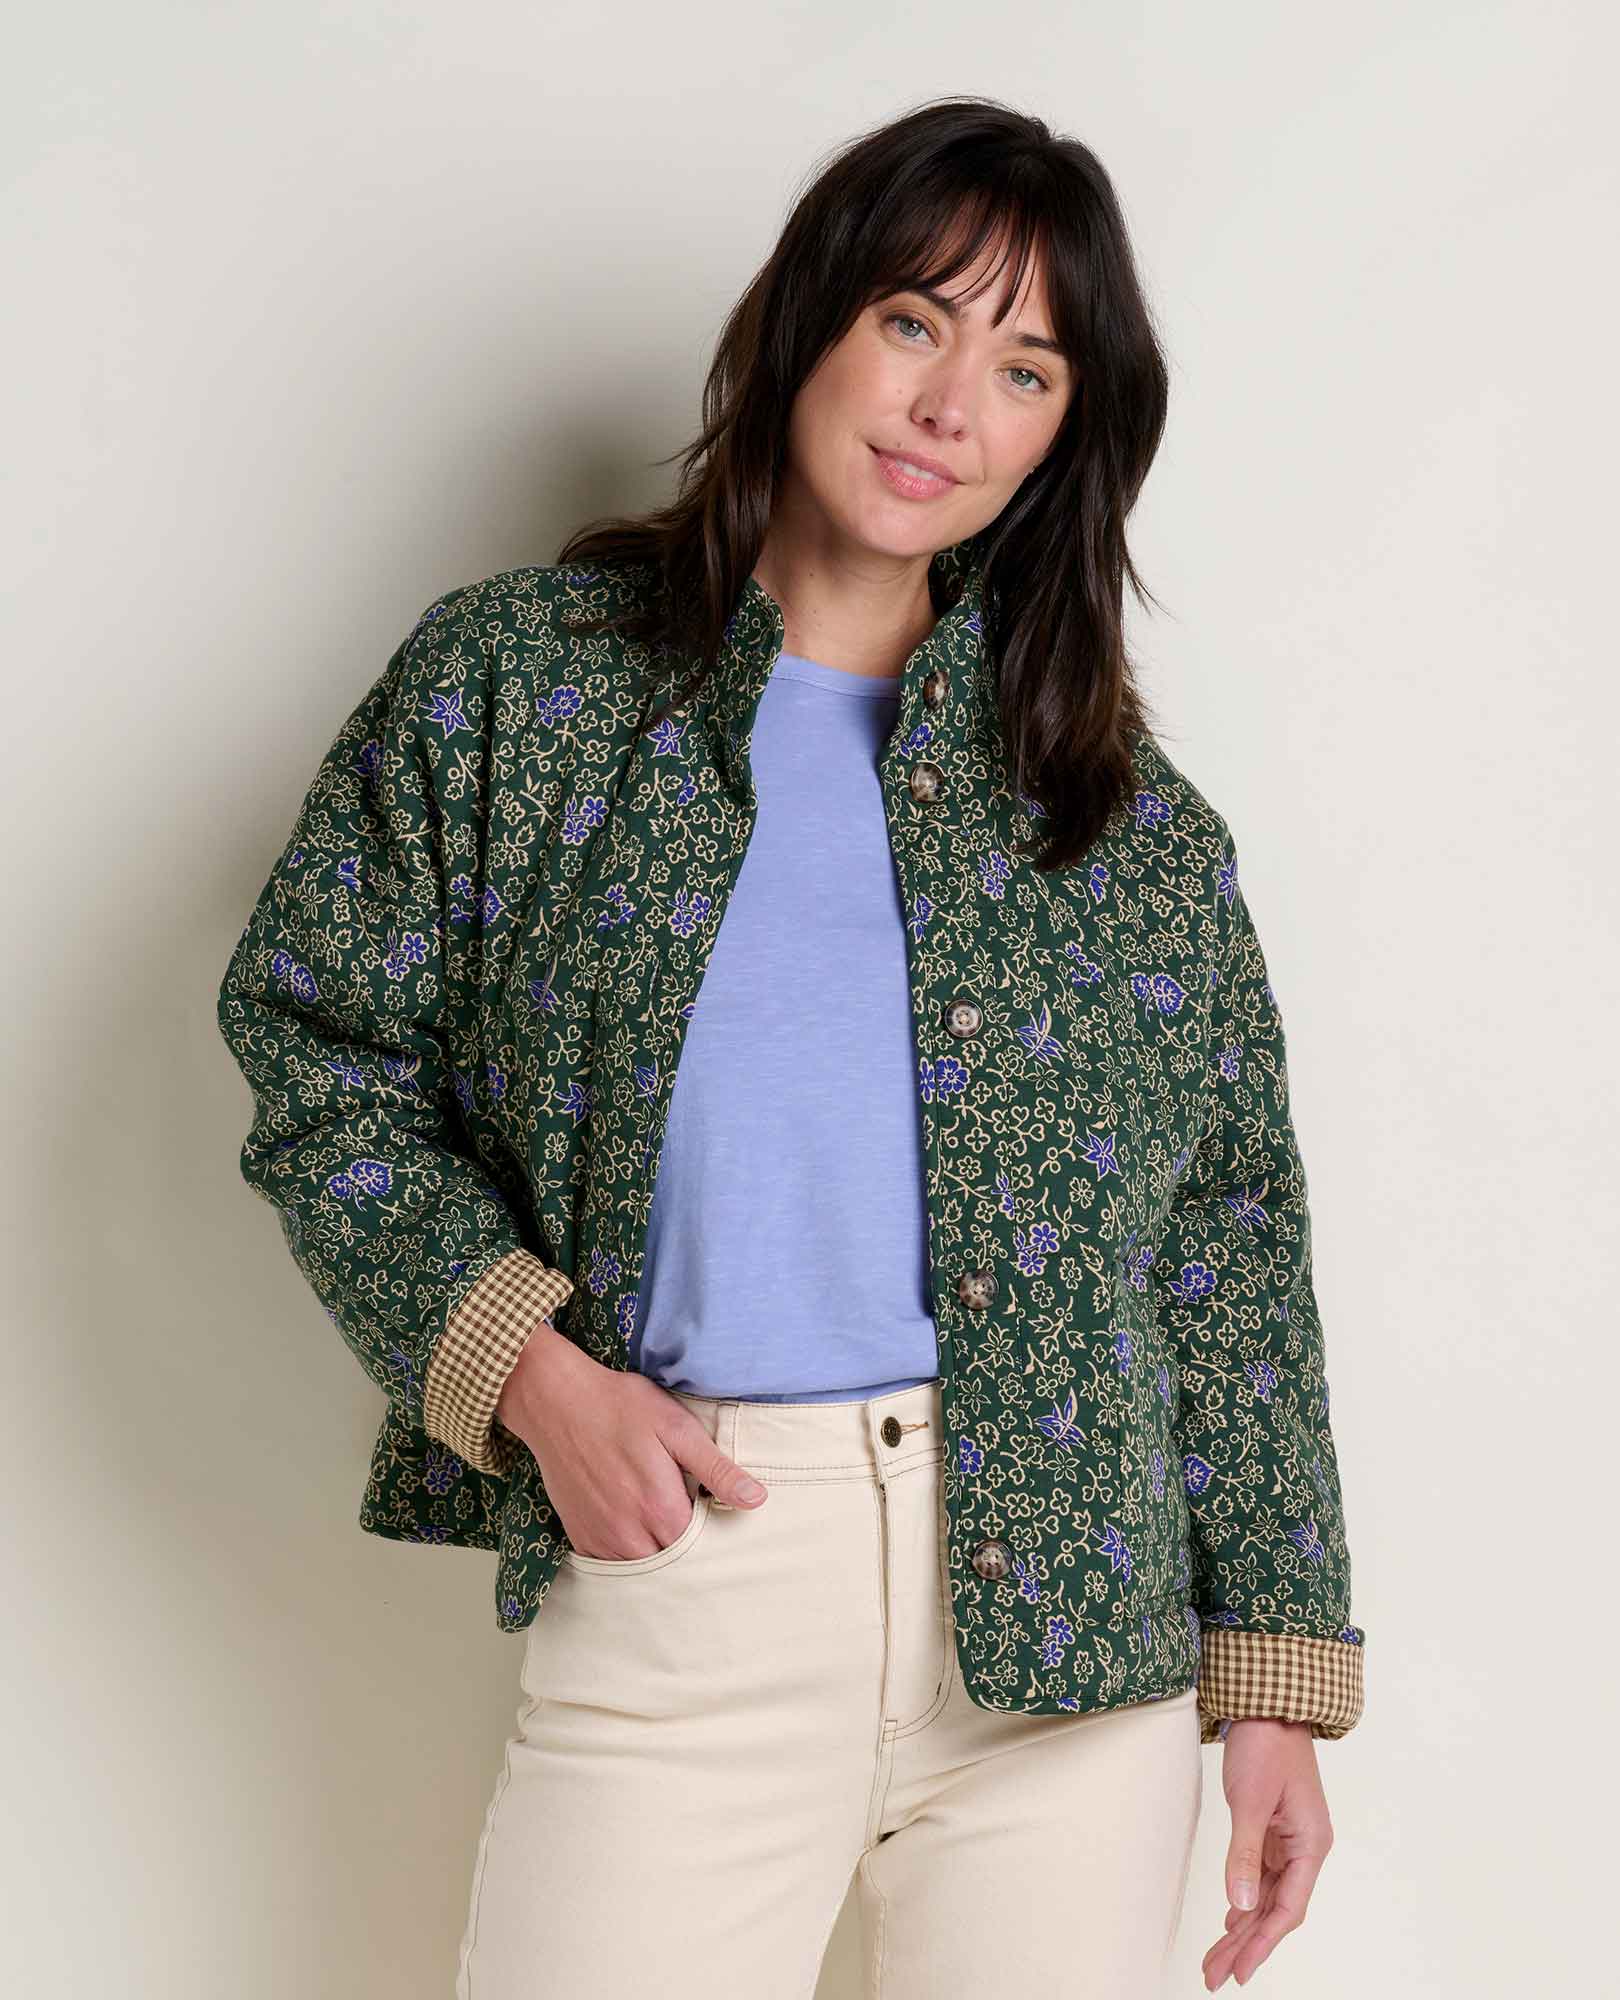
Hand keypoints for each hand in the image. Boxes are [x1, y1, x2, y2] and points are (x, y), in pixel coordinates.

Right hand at [495, 1320, 767, 1559]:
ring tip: (662, 1521)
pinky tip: (634, 1527)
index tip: (715, 1515)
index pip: (702, 1548)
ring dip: (657, 1553)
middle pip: (673, 1564)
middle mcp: (629, 1534)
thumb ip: (716, 1469)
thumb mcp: (676, 1427)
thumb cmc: (620, 1406)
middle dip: (688, 1550)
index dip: (713, 1536)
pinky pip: (610, 1564)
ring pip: (641, 1569)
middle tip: (690, 1516)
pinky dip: (627, 1553)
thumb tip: (756, 1500)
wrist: (556, 1401)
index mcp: (660, 1508)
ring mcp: (600, 1538)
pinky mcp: (579, 1535)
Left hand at [1202, 1718, 1333, 1989]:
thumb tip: (1242, 1906)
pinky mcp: (1274, 1827)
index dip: (1263, 1943)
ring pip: (1267, 1895)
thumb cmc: (1265, 1745)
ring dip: (1243, 1926)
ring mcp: (1290, 1838)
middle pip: (1276, 1908)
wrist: (1267, 1702)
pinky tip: (1232, 1918)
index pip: (1288, 1908)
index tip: (1239, 1971)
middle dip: (1246, 1944)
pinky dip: (1245, 1898)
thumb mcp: (1249, 1800)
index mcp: (1310, 1844)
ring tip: (1216, 1957)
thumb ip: (1245, 1854)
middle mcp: (1305, 1847)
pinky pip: (1262, 1874)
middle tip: (1215, 1974)